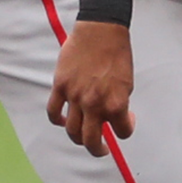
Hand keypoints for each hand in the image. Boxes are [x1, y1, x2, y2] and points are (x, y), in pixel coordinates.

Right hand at [47, 20, 135, 157]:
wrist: (101, 32)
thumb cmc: (118, 55)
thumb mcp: (128, 83)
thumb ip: (119, 102)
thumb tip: (113, 117)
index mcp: (116, 103)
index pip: (122, 132)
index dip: (126, 130)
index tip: (126, 123)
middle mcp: (94, 104)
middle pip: (91, 140)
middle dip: (97, 149)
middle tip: (102, 150)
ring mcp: (75, 96)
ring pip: (71, 129)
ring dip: (77, 138)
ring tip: (83, 138)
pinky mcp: (60, 86)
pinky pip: (53, 111)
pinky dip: (56, 120)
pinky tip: (62, 121)